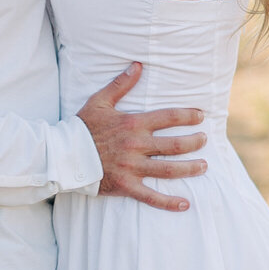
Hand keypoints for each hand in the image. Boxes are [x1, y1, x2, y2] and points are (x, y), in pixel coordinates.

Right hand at [78, 64, 206, 210]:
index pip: (168, 117)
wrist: (64, 155)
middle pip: (175, 145)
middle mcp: (136, 145)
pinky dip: (169, 202)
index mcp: (133, 124)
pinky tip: (185, 204)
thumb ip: (120, 84)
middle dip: (195, 142)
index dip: (188, 116)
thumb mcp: (100, 101)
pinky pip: (151, 196)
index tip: (201, 116)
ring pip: (169, 169)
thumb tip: (137, 65)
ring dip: (190, 168)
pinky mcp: (126, 185)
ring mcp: (132, 167)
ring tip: (204, 167)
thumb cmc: (82, 127)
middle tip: (205, 140)